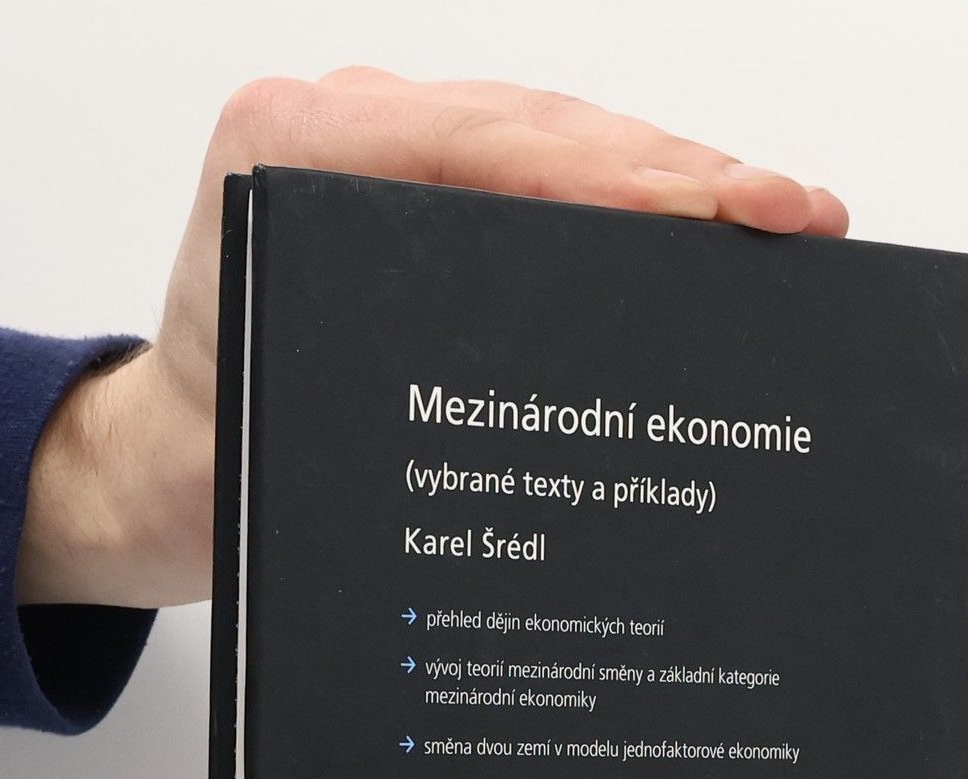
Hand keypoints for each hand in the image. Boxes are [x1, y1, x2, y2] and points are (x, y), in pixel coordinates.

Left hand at [17, 69, 848, 608]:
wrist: (173, 462)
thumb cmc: (220, 443)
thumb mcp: (282, 415)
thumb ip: (390, 356)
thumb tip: (551, 347)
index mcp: (298, 150)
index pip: (496, 143)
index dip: (624, 176)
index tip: (725, 210)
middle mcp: (347, 129)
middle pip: (548, 127)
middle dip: (684, 171)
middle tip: (794, 213)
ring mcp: (390, 151)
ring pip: (562, 140)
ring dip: (679, 180)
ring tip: (782, 215)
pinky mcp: (426, 189)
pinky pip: (546, 174)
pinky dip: (634, 201)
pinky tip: (711, 229)